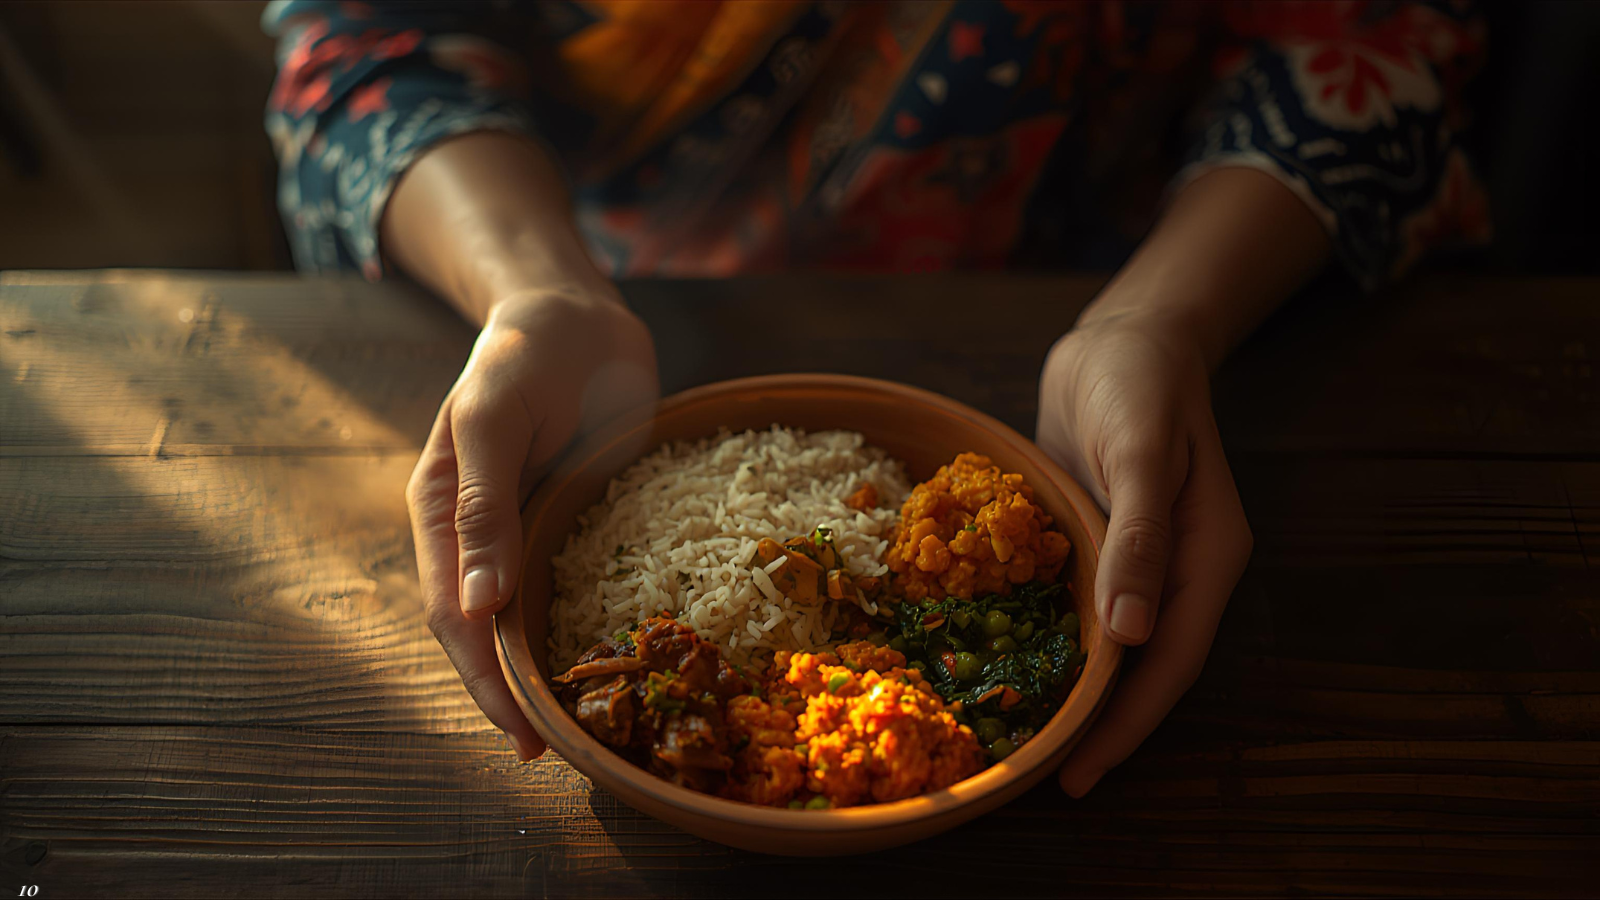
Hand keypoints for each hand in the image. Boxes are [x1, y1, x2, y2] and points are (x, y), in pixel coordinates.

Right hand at [406, 292, 657, 758]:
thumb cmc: (528, 353)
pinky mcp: (567, 520)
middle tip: (554, 752)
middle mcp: (475, 532)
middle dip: (510, 694)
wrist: (579, 314)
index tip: (522, 735)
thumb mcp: (497, 418)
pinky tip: (612, 658)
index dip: (482, 680)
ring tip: (583, 725)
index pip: (452, 617)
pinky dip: (577, 625)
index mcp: (440, 511)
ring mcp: (522, 529)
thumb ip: (485, 505)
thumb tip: (476, 606)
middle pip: (483, 631)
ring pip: (522, 616)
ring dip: (542, 670)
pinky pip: (566, 585)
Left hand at [1036, 310, 1252, 795]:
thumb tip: (1132, 636)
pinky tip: (1004, 662)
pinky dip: (1048, 636)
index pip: (1169, 662)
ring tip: (1021, 736)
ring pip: (1107, 642)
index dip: (1128, 723)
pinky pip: (1076, 602)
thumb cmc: (1138, 382)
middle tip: (1043, 777)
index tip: (1083, 773)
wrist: (1123, 334)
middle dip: (1099, 723)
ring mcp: (1134, 558)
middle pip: (1141, 667)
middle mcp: (1174, 570)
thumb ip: (1139, 539)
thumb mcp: (1138, 451)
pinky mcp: (1096, 540)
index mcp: (1207, 559)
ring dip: (1072, 687)